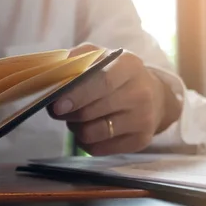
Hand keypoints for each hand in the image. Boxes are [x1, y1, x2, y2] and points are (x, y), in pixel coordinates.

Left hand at [49, 44, 181, 155]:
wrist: (154, 97)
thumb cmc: (115, 75)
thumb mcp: (99, 57)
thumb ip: (75, 60)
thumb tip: (51, 73)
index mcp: (128, 65)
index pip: (101, 82)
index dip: (76, 95)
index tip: (57, 105)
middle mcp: (140, 92)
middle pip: (90, 111)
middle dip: (67, 114)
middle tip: (59, 110)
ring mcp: (142, 119)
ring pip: (91, 133)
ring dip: (75, 128)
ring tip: (78, 119)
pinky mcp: (139, 141)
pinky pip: (98, 149)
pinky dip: (86, 142)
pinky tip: (91, 129)